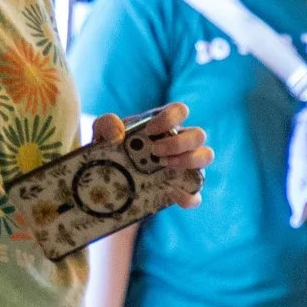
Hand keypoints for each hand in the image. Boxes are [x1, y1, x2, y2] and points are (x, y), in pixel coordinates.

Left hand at [92, 104, 210, 187]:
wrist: (106, 179)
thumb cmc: (109, 149)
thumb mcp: (101, 133)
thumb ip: (106, 124)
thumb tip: (118, 134)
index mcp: (163, 125)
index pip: (179, 111)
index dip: (170, 118)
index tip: (149, 131)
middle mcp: (179, 142)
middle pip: (199, 135)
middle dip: (179, 143)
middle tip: (156, 152)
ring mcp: (184, 166)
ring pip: (205, 157)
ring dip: (188, 161)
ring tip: (163, 166)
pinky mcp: (181, 190)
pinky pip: (196, 193)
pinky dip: (188, 195)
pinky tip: (170, 192)